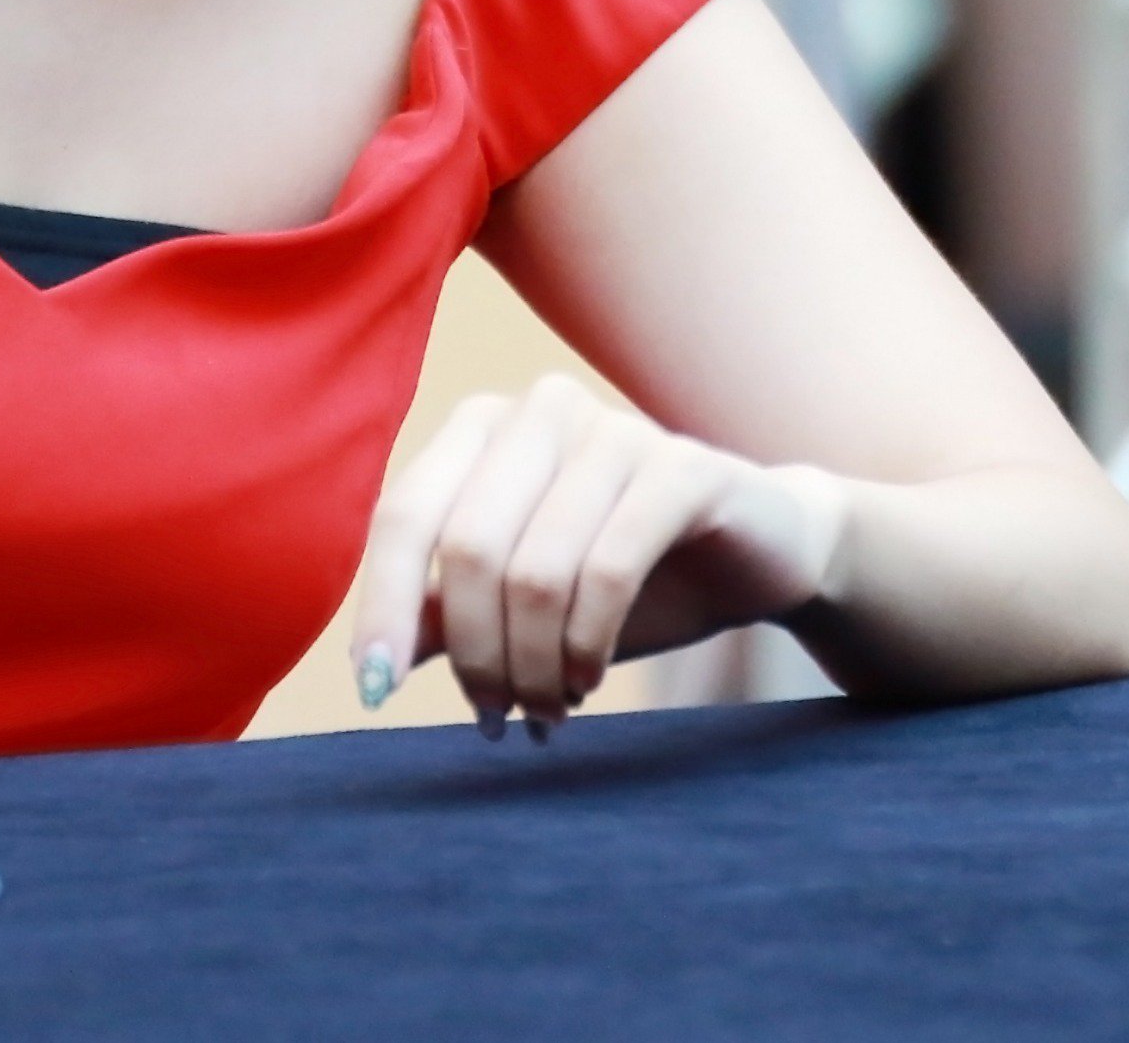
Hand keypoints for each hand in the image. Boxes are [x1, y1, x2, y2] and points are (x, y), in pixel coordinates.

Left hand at [349, 372, 849, 736]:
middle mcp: (541, 411)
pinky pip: (608, 568)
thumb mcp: (521, 603)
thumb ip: (445, 615)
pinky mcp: (682, 467)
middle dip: (477, 655)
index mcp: (483, 427)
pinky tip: (590, 678)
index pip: (404, 517)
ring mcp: (615, 430)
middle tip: (498, 718)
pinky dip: (588, 643)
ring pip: (535, 570)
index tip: (377, 692)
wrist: (758, 555)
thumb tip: (371, 665)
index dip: (383, 607)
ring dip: (536, 666)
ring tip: (550, 708)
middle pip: (468, 550)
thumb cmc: (624, 576)